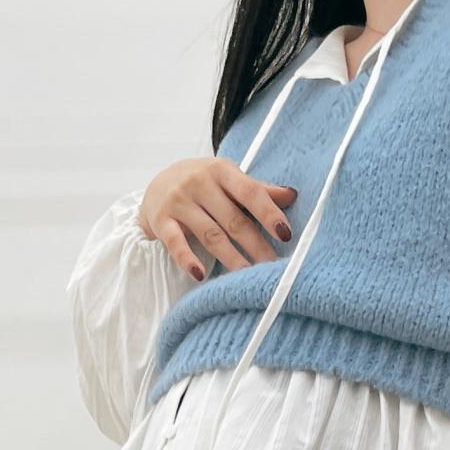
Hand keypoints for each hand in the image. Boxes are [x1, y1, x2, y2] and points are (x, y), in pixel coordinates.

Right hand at [139, 159, 296, 281]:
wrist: (158, 184)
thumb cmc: (201, 184)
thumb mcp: (227, 180)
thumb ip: (256, 189)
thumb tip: (291, 195)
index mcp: (221, 171)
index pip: (250, 192)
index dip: (268, 213)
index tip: (285, 234)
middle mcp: (199, 183)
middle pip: (233, 219)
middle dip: (255, 245)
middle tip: (272, 267)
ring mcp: (179, 202)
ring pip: (210, 234)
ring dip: (231, 258)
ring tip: (248, 277)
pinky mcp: (161, 221)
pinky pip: (176, 243)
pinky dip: (187, 259)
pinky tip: (199, 275)